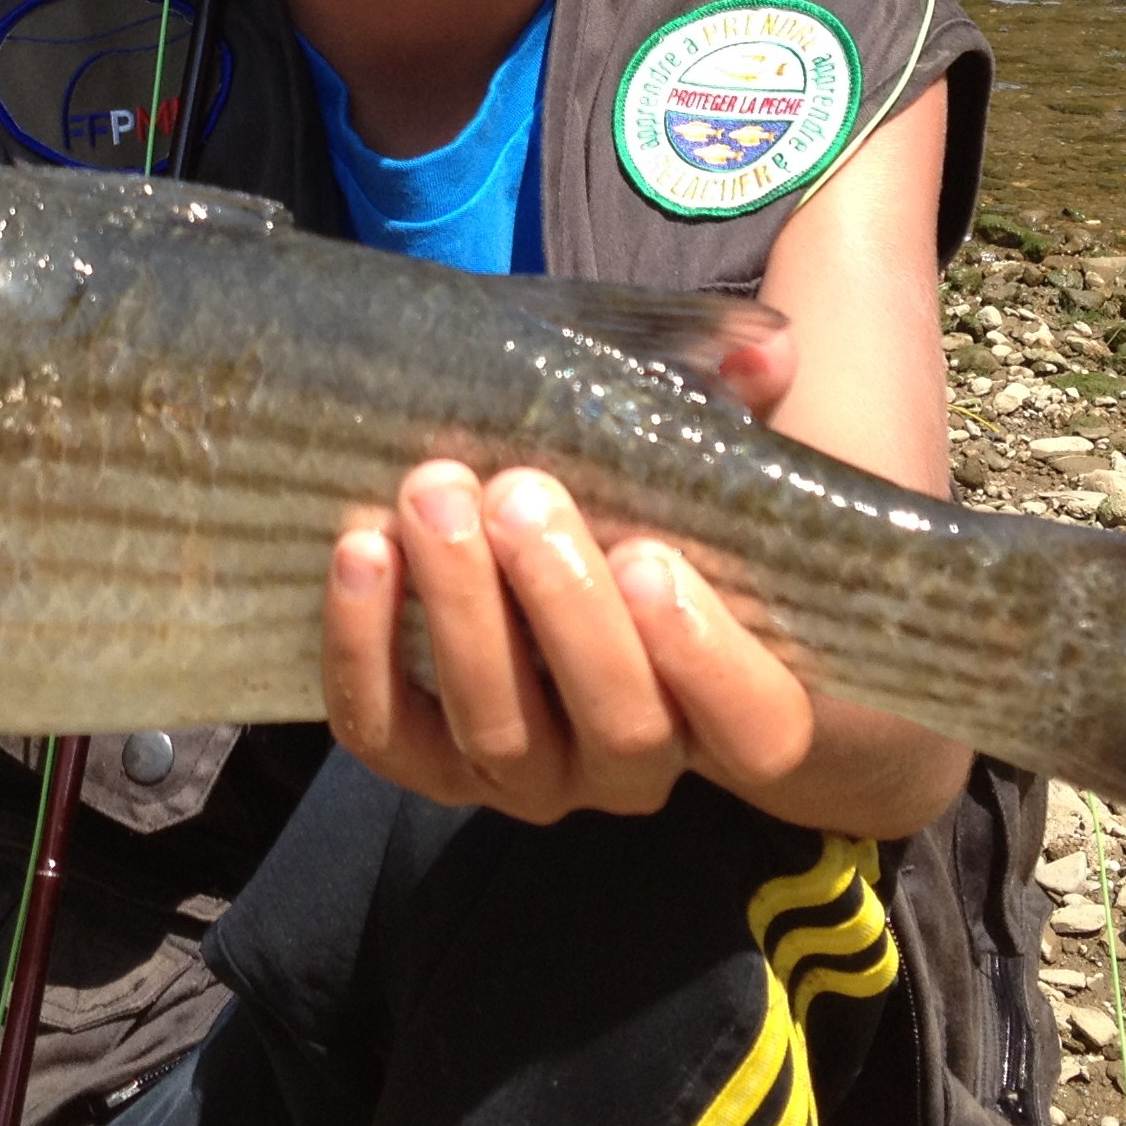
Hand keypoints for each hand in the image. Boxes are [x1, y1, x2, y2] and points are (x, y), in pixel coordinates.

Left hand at [318, 309, 818, 821]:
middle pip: (619, 723)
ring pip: (499, 729)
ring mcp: (531, 774)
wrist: (554, 587)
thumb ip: (739, 418)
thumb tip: (765, 351)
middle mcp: (635, 765)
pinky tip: (360, 550)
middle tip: (519, 492)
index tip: (650, 556)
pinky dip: (363, 646)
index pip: (757, 726)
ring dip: (463, 609)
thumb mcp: (703, 474)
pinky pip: (388, 730)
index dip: (708, 658)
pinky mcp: (430, 766)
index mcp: (733, 709)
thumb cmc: (653, 524)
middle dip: (563, 604)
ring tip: (433, 498)